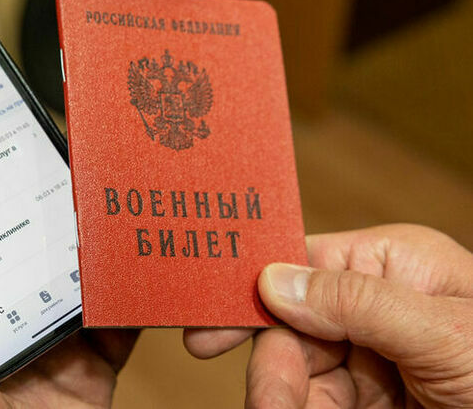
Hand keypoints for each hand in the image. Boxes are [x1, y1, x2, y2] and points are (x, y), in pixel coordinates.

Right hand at [244, 224, 472, 407]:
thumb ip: (359, 301)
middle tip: (265, 402)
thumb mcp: (444, 329)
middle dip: (274, 363)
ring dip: (282, 393)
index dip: (254, 290)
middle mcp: (374, 306)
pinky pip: (317, 401)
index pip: (302, 264)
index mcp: (390, 265)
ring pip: (298, 370)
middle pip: (292, 327)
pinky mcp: (372, 401)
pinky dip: (302, 408)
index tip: (213, 323)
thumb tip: (273, 280)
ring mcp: (371, 357)